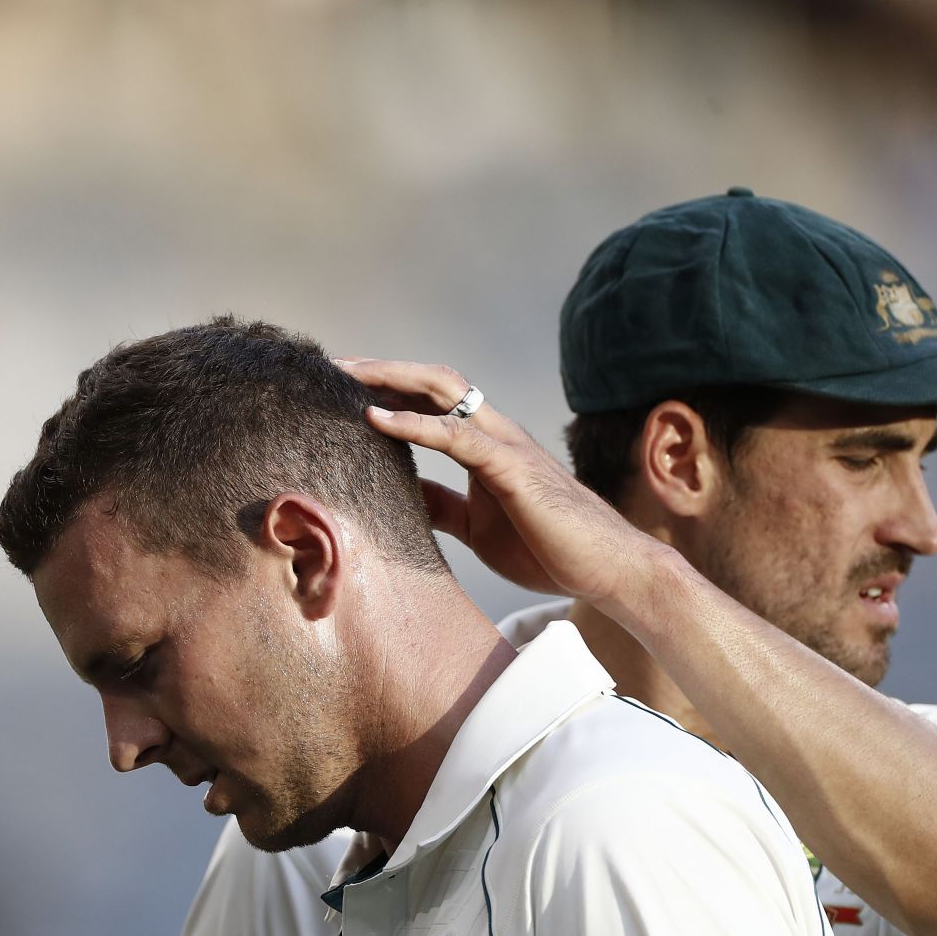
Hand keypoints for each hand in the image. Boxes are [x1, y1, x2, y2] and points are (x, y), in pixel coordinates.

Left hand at [337, 358, 659, 602]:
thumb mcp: (476, 525)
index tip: (338, 388)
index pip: (429, 399)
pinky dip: (413, 423)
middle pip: (431, 379)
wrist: (606, 569)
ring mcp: (506, 445)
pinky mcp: (513, 468)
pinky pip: (456, 435)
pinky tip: (376, 418)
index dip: (386, 387)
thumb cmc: (548, 548)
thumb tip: (404, 498)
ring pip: (442, 390)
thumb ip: (443, 505)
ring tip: (343, 376)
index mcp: (485, 444)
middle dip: (380, 369)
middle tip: (330, 367)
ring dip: (389, 378)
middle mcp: (494, 432)